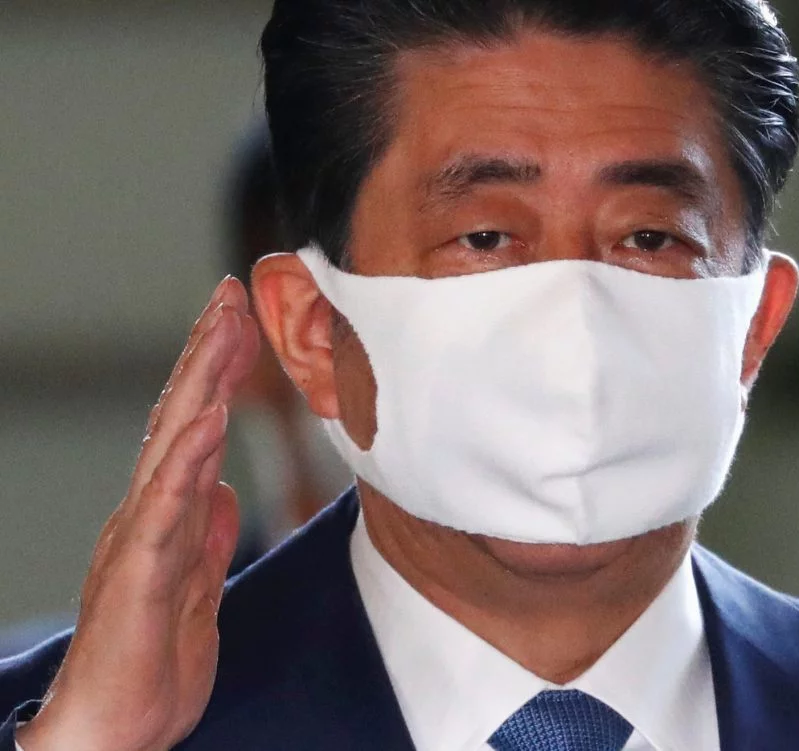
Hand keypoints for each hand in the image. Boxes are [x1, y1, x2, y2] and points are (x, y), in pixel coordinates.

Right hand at [16, 278, 260, 750]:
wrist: (115, 729)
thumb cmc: (151, 661)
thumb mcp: (197, 587)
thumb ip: (206, 536)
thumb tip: (225, 490)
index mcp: (165, 516)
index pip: (190, 429)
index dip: (214, 374)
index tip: (239, 321)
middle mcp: (148, 516)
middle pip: (178, 420)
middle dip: (206, 354)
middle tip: (229, 295)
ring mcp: (140, 542)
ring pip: (169, 449)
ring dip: (197, 387)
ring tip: (221, 332)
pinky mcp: (141, 578)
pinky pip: (166, 512)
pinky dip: (185, 463)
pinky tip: (207, 423)